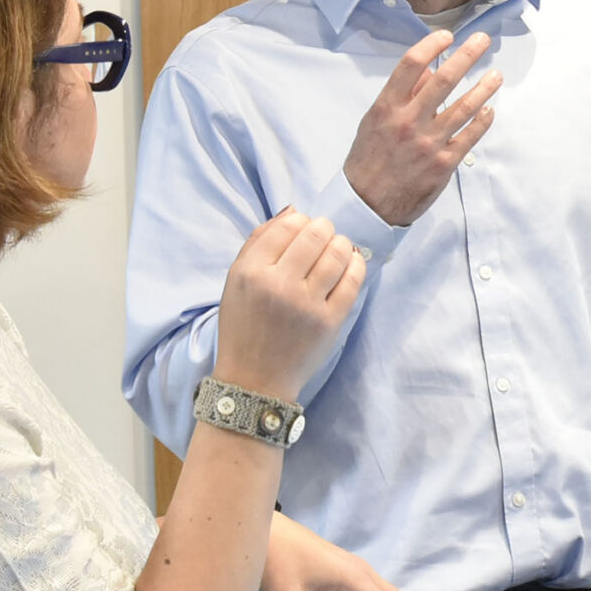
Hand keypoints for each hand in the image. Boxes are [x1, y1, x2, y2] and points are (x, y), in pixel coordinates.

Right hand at [212, 209, 364, 401]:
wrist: (254, 379)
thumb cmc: (244, 327)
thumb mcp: (236, 281)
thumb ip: (259, 243)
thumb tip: (293, 211)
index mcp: (250, 272)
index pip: (287, 226)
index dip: (301, 221)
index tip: (304, 228)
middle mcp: (277, 285)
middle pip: (315, 235)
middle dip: (324, 229)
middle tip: (325, 234)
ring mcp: (306, 304)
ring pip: (337, 253)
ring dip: (341, 244)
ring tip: (337, 247)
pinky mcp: (329, 321)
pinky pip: (352, 280)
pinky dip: (355, 264)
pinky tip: (350, 263)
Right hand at [343, 30, 500, 225]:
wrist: (367, 204)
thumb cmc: (368, 158)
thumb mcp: (374, 121)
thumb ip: (400, 96)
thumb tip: (426, 71)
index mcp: (387, 107)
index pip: (410, 65)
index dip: (431, 45)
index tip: (447, 35)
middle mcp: (409, 121)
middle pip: (443, 80)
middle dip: (467, 55)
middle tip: (483, 40)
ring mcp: (429, 143)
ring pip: (464, 108)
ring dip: (483, 88)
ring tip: (496, 75)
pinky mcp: (444, 164)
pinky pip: (469, 136)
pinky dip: (482, 121)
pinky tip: (490, 110)